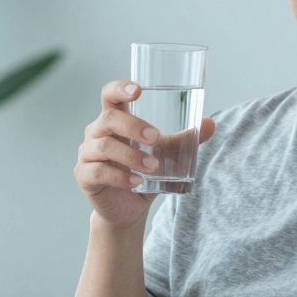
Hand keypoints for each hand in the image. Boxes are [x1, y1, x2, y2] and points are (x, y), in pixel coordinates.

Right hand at [75, 80, 215, 229]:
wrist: (129, 208)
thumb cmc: (143, 171)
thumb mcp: (166, 153)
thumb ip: (185, 139)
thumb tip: (211, 123)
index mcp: (115, 120)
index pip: (110, 95)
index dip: (120, 88)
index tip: (138, 89)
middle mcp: (97, 132)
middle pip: (108, 118)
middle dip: (133, 126)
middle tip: (156, 138)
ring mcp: (88, 154)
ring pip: (105, 146)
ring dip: (131, 156)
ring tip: (153, 167)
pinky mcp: (85, 176)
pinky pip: (98, 171)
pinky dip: (120, 177)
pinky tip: (137, 183)